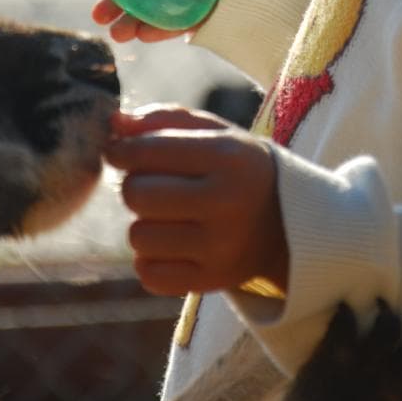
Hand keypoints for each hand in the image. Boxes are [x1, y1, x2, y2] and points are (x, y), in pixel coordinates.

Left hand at [106, 105, 287, 294]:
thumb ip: (162, 120)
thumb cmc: (236, 168)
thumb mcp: (213, 132)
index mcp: (226, 157)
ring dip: (143, 224)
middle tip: (152, 185)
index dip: (121, 151)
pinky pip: (149, 274)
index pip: (147, 151)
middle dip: (134, 186)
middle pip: (136, 195)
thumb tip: (114, 123)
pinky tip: (171, 243)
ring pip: (138, 237)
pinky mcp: (212, 280)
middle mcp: (225, 202)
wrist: (287, 222)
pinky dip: (151, 259)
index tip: (120, 153)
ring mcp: (220, 247)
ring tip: (166, 216)